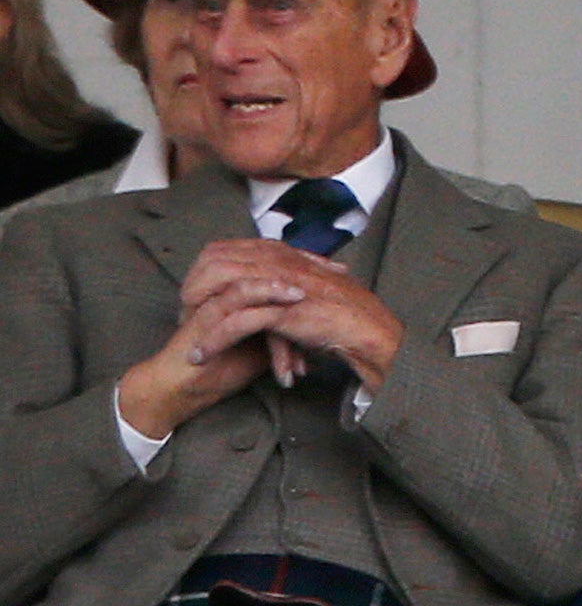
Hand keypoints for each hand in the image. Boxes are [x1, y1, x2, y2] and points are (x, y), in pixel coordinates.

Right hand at [115, 246, 316, 439]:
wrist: (187, 386)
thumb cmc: (221, 367)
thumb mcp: (262, 345)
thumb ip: (281, 329)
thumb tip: (312, 326)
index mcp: (235, 288)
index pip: (272, 263)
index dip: (306, 264)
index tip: (338, 271)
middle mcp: (223, 287)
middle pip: (263, 260)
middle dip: (301, 263)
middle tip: (334, 271)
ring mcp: (214, 297)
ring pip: (250, 272)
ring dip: (285, 276)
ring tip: (314, 284)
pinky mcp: (207, 314)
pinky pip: (238, 295)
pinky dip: (267, 293)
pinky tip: (290, 296)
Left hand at [181, 239, 403, 393]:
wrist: (371, 332)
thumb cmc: (350, 315)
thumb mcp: (316, 285)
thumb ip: (292, 278)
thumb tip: (272, 283)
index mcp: (284, 254)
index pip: (225, 250)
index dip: (203, 270)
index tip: (197, 295)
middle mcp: (278, 263)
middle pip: (214, 265)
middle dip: (192, 290)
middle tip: (186, 314)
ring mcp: (277, 286)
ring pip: (218, 291)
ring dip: (197, 315)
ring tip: (189, 335)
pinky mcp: (279, 312)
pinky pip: (233, 323)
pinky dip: (213, 340)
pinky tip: (201, 355)